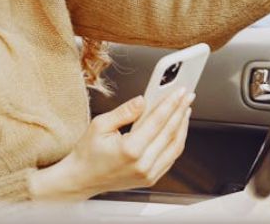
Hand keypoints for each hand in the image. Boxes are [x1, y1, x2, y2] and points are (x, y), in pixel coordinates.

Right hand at [29, 89, 192, 200]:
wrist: (81, 179)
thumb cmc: (87, 153)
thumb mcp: (100, 125)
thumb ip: (124, 112)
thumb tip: (142, 100)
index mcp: (130, 150)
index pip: (158, 121)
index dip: (171, 103)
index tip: (180, 91)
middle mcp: (142, 165)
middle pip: (170, 133)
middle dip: (180, 111)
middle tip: (187, 95)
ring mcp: (148, 174)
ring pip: (175, 147)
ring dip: (182, 126)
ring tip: (184, 109)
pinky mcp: (150, 179)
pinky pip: (170, 158)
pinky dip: (176, 141)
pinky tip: (177, 128)